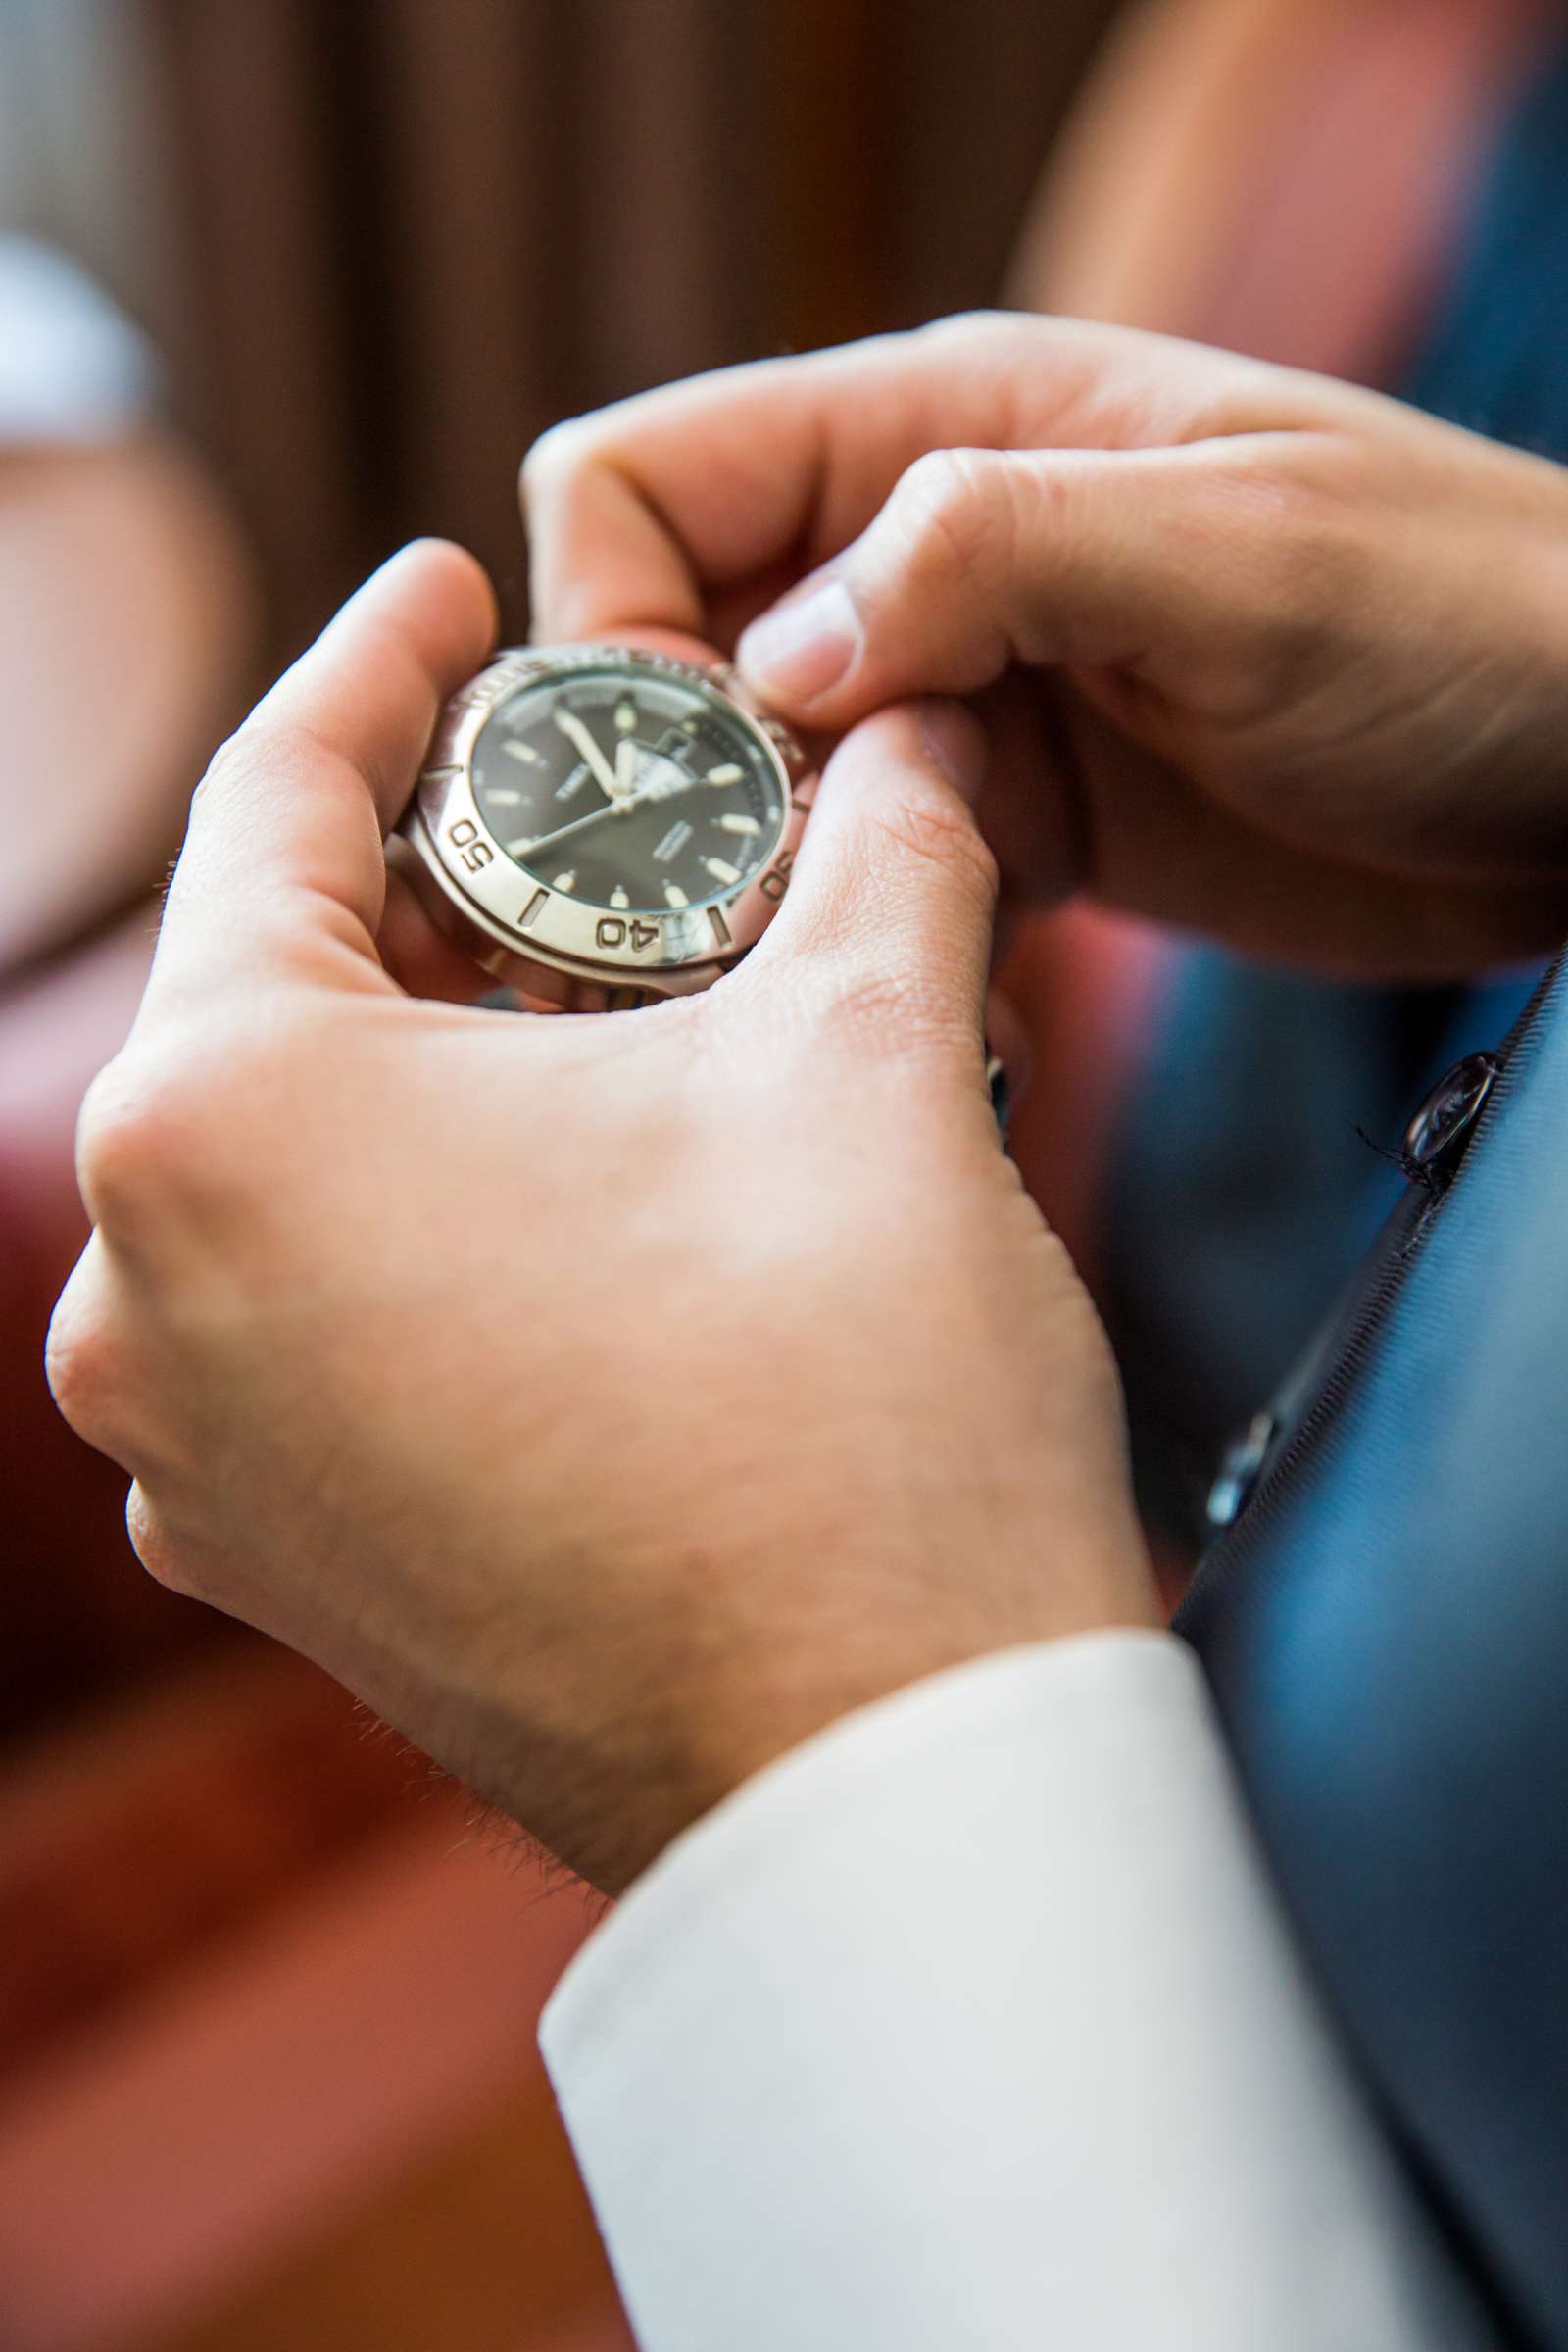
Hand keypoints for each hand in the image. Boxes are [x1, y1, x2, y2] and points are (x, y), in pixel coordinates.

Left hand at [46, 543, 1155, 1893]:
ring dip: (446, 1066)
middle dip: (448, 884)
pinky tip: (584, 1197)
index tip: (453, 592)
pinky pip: (327, 1321)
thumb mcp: (871, 1050)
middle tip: (590, 807)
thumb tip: (928, 722)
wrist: (888, 1774)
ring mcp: (200, 1461)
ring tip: (609, 1000)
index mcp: (222, 1120)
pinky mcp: (287, 1570)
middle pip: (288, 995)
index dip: (386, 665)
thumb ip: (879, 837)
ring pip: (308, 1171)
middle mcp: (148, 1296)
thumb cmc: (856, 1407)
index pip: (282, 801)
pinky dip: (435, 1225)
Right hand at [524, 311, 1567, 978]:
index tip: (661, 771)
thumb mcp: (1234, 553)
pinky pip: (863, 880)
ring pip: (749, 784)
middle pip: (672, 649)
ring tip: (823, 971)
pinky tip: (921, 994)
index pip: (649, 483)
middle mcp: (925, 559)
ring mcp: (966, 699)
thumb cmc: (1462, 616)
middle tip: (721, 922)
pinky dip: (856, 941)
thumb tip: (770, 657)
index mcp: (944, 429)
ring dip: (751, 887)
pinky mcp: (1017, 825)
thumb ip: (991, 554)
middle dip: (653, 786)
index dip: (610, 620)